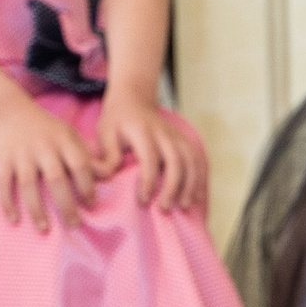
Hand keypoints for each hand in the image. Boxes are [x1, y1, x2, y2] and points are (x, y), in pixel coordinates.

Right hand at [0, 92, 99, 232]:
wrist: (11, 111)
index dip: (87, 186)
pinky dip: (7, 202)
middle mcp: (44, 147)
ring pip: (29, 185)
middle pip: (57, 180)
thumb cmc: (46, 129)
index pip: (80, 165)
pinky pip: (4, 184)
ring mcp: (22, 154)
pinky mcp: (4, 160)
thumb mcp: (70, 136)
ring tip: (45, 228)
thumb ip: (87, 156)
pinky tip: (14, 219)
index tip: (91, 204)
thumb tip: (109, 177)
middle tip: (74, 225)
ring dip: (37, 209)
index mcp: (64, 140)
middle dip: (66, 205)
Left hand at [94, 87, 208, 214]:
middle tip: (165, 208)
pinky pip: (198, 159)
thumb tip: (108, 176)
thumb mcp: (105, 133)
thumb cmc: (117, 120)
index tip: (144, 201)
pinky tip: (196, 195)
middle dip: (173, 187)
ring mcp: (177, 136)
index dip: (149, 181)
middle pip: (176, 161)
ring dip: (190, 184)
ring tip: (184, 205)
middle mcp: (164, 133)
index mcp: (142, 132)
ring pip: (191, 161)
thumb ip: (107, 155)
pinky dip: (200, 177)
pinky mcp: (185, 140)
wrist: (134, 98)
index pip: (150, 158)